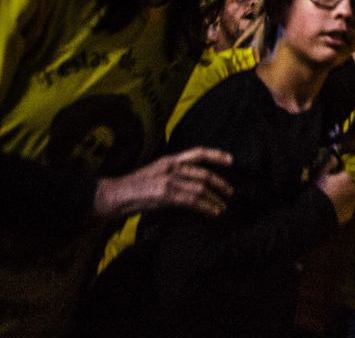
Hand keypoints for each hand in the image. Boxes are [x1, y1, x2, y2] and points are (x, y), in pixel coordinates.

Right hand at [92, 147, 233, 219]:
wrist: (111, 196)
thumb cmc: (131, 188)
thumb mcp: (154, 173)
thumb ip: (173, 174)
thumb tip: (192, 184)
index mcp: (168, 159)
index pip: (198, 152)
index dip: (216, 155)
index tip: (231, 160)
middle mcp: (170, 167)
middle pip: (203, 173)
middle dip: (220, 183)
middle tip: (230, 192)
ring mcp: (168, 180)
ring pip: (200, 188)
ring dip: (215, 199)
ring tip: (222, 207)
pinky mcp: (165, 195)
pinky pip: (192, 201)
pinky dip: (206, 207)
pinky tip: (213, 213)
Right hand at [315, 156, 354, 224]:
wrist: (316, 212)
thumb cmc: (318, 190)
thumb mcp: (320, 174)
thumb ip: (328, 163)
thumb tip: (334, 157)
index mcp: (347, 178)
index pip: (345, 175)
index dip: (336, 179)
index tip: (328, 183)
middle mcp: (354, 189)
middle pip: (349, 186)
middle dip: (342, 188)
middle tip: (329, 193)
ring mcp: (353, 202)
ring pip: (349, 197)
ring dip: (343, 198)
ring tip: (330, 202)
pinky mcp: (351, 213)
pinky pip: (347, 208)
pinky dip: (342, 208)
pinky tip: (332, 210)